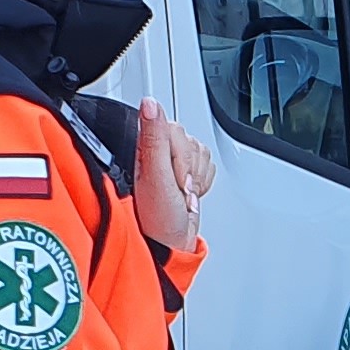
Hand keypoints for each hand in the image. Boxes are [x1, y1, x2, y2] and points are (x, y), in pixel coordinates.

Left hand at [133, 99, 210, 248]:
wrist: (172, 245)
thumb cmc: (158, 221)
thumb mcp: (156, 177)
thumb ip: (154, 138)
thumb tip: (150, 103)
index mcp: (143, 148)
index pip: (174, 129)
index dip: (180, 155)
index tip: (174, 177)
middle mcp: (156, 152)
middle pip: (189, 141)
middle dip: (188, 169)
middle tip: (177, 189)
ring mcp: (172, 164)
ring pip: (200, 152)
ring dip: (195, 177)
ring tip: (181, 195)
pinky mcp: (187, 174)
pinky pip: (207, 166)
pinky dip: (203, 182)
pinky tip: (189, 195)